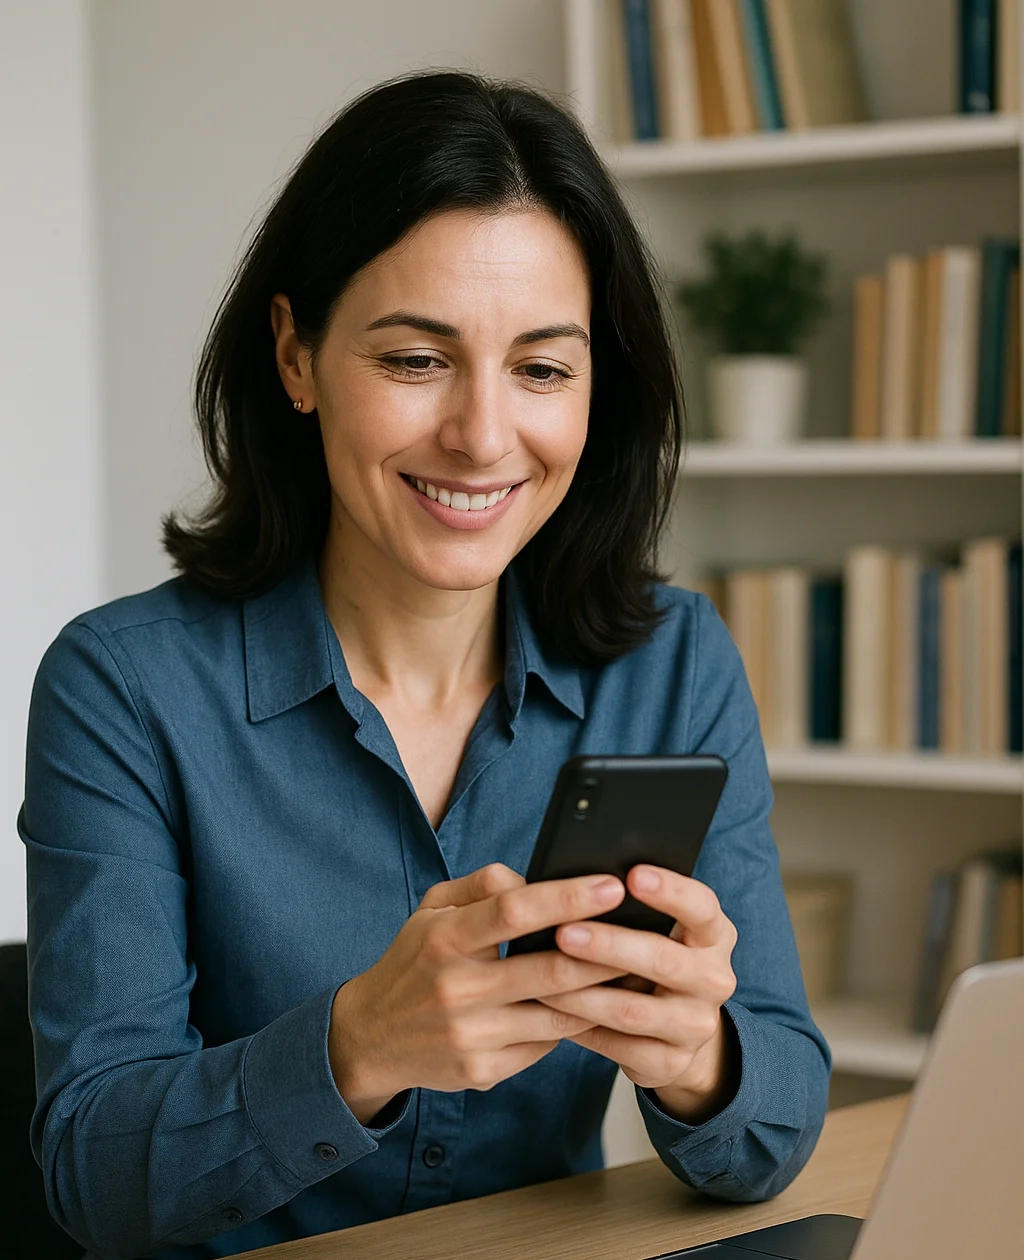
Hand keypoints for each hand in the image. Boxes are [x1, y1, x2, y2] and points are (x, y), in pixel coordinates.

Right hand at [328, 863, 628, 1122]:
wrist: (370, 1037)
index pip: (513, 911)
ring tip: (637, 970)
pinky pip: (545, 1045)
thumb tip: (535, 878)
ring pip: (558, 1015)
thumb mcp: (432, 910)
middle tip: (648, 930)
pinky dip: (574, 1025)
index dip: (567, 896)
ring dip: (602, 994)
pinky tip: (600, 1008)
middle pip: (549, 970)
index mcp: (444, 940)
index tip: (611, 884)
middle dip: (606, 950)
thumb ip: (482, 884)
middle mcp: (457, 990)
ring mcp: (471, 1036)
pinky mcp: (483, 1071)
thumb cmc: (415, 961)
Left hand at [538, 865, 738, 1124]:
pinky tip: (552, 1011)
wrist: (676, 1031)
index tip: (631, 875)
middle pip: (664, 960)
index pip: (701, 906)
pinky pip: (620, 1046)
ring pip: (634, 1010)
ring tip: (543, 976)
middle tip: (565, 932)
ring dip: (583, 993)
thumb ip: (622, 905)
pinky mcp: (672, 1062)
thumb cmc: (649, 958)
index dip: (670, 891)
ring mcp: (697, 1025)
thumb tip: (554, 880)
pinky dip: (582, 1027)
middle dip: (610, 945)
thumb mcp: (655, 928)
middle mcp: (714, 979)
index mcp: (714, 934)